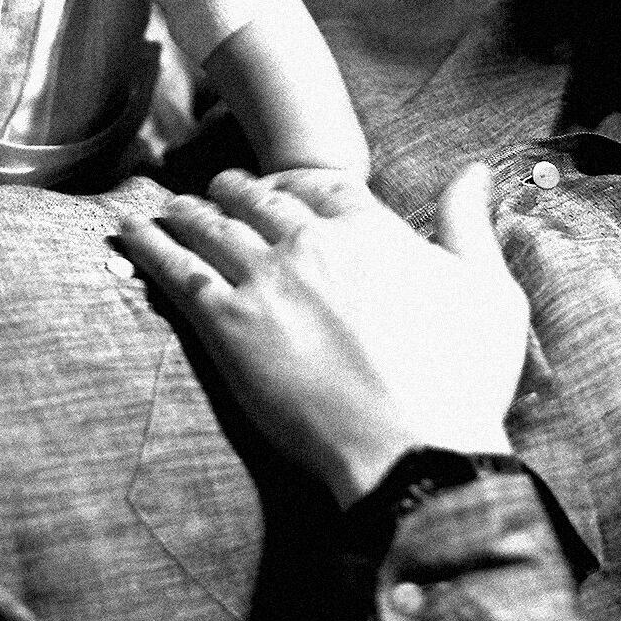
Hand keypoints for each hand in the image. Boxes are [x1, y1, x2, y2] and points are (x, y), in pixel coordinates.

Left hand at [117, 166, 527, 505]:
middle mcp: (311, 242)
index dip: (298, 184)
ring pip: (213, 227)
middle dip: (236, 190)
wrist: (414, 449)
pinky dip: (151, 246)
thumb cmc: (462, 380)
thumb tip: (476, 172)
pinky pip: (177, 272)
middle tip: (219, 190)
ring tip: (171, 207)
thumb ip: (470, 225)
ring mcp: (264, 281)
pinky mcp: (226, 326)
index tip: (285, 187)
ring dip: (188, 210)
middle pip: (259, 199)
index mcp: (371, 230)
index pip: (322, 186)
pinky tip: (132, 233)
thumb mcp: (489, 291)